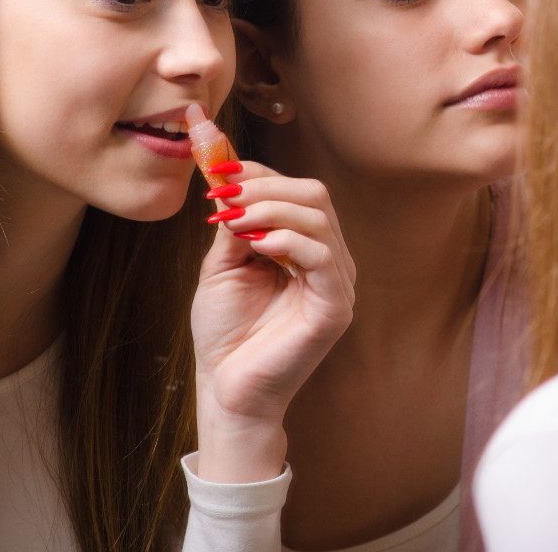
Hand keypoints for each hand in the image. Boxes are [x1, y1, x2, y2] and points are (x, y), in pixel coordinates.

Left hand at [191, 162, 354, 481]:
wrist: (227, 389)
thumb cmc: (227, 332)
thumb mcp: (225, 265)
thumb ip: (235, 224)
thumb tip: (231, 180)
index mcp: (308, 248)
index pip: (297, 192)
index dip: (261, 173)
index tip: (219, 168)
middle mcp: (330, 260)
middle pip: (314, 195)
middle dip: (265, 187)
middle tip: (224, 196)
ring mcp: (338, 283)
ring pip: (318, 218)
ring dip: (270, 209)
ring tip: (233, 221)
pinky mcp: (335, 307)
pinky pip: (322, 256)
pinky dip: (287, 240)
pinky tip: (257, 245)